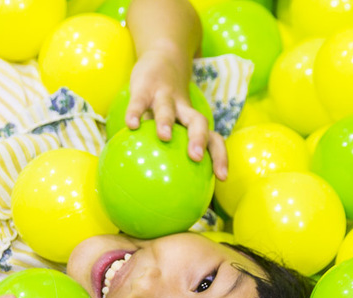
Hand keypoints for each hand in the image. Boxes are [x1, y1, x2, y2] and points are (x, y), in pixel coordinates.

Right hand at [125, 47, 227, 180]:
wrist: (163, 55)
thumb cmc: (168, 101)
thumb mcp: (173, 122)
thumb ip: (169, 149)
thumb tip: (161, 188)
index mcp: (193, 120)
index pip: (214, 138)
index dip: (220, 156)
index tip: (221, 177)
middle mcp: (183, 108)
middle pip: (198, 122)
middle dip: (199, 139)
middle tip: (196, 157)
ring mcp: (165, 96)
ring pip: (169, 108)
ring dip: (167, 121)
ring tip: (164, 137)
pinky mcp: (145, 87)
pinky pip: (139, 101)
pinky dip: (136, 112)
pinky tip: (130, 125)